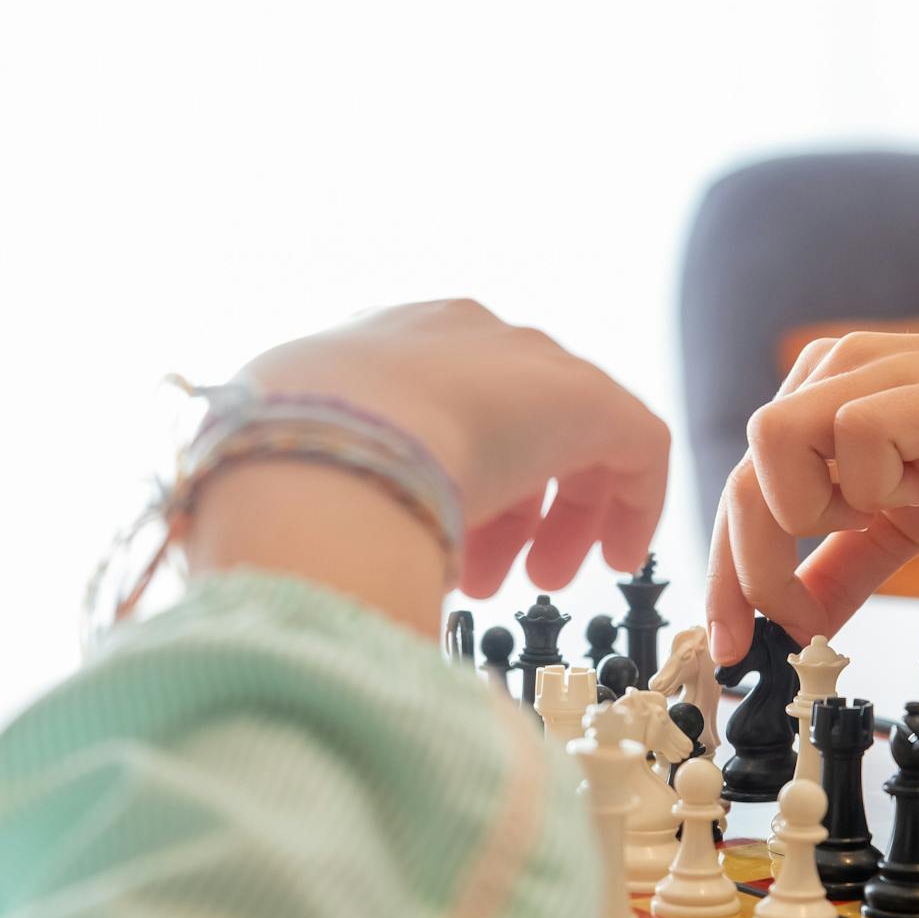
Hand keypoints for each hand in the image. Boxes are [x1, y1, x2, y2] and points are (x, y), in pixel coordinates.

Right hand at [236, 300, 668, 594]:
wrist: (325, 449)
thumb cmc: (283, 474)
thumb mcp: (282, 468)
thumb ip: (309, 487)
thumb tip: (290, 540)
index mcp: (382, 345)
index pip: (432, 402)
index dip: (444, 479)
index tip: (441, 545)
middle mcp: (460, 336)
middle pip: (503, 419)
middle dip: (501, 505)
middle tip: (486, 577)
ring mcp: (528, 362)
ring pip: (570, 435)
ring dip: (557, 513)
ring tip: (537, 581)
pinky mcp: (591, 399)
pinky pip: (636, 444)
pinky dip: (632, 500)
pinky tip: (616, 557)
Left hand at [704, 328, 918, 660]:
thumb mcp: (903, 529)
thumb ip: (844, 569)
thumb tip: (796, 628)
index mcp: (816, 402)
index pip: (741, 492)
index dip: (727, 574)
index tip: (733, 645)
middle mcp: (830, 373)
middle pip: (741, 482)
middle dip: (752, 574)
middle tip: (792, 628)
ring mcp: (869, 369)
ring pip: (769, 445)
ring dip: (816, 509)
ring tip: (884, 513)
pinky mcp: (914, 384)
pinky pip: (850, 438)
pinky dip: (877, 484)